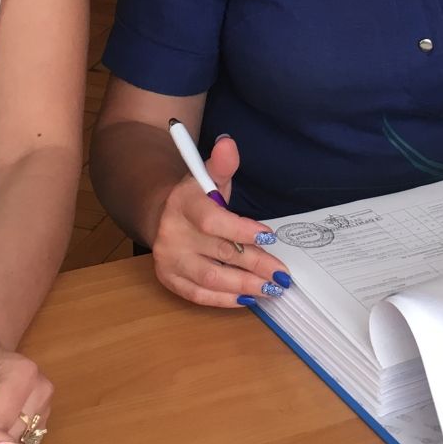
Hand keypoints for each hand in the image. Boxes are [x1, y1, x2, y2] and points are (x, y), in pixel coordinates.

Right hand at [149, 135, 291, 308]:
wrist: (160, 214)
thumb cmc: (196, 198)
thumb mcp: (208, 176)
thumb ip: (222, 164)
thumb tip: (228, 143)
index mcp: (184, 204)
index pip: (213, 221)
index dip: (242, 230)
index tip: (270, 237)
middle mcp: (173, 233)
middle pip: (219, 252)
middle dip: (255, 264)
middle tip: (282, 275)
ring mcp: (169, 259)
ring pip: (210, 278)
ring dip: (244, 286)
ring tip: (271, 289)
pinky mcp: (168, 279)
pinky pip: (198, 295)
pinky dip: (225, 300)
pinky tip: (248, 298)